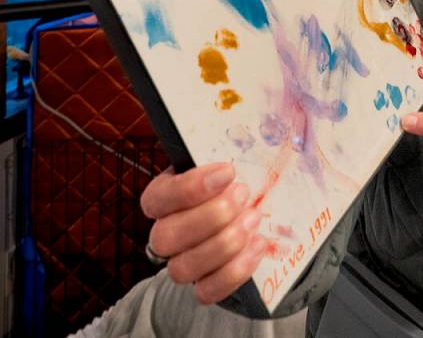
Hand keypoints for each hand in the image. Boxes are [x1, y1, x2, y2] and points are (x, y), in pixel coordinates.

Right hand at [140, 163, 265, 303]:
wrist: (247, 212)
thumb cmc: (232, 182)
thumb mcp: (226, 163)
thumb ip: (227, 154)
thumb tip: (245, 137)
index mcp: (163, 198)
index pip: (158, 198)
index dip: (190, 188)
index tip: (228, 171)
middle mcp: (165, 233)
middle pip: (165, 237)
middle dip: (210, 216)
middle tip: (244, 194)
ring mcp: (181, 262)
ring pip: (182, 268)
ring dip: (224, 244)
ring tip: (254, 218)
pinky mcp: (203, 285)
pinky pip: (207, 292)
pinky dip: (234, 272)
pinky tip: (258, 246)